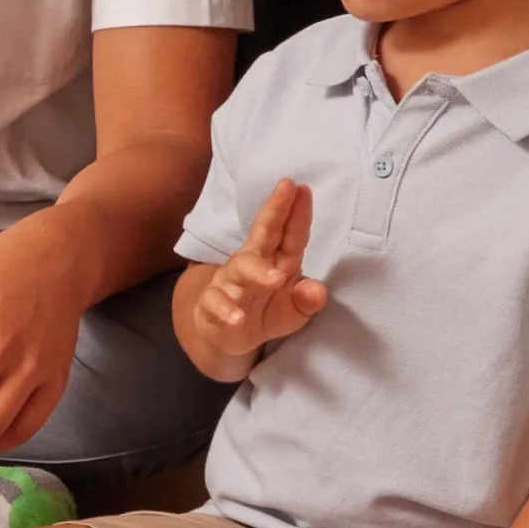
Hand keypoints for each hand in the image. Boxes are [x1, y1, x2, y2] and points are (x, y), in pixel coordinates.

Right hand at [192, 178, 327, 361]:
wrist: (226, 338)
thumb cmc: (264, 314)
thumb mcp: (293, 312)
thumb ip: (306, 301)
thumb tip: (317, 291)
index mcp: (276, 260)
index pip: (289, 235)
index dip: (296, 213)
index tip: (303, 188)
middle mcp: (251, 264)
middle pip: (263, 234)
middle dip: (274, 211)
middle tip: (286, 189)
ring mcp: (229, 282)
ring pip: (241, 269)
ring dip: (258, 271)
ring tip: (276, 278)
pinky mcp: (211, 305)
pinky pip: (216, 303)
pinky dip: (226, 310)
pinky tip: (238, 318)